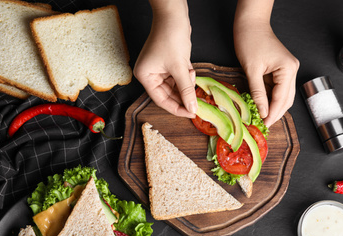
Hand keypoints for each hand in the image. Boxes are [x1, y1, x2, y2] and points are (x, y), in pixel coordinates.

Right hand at [134, 1, 196, 117]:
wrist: (174, 15)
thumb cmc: (170, 37)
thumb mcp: (180, 67)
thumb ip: (186, 90)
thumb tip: (192, 107)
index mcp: (145, 76)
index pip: (161, 100)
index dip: (177, 108)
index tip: (191, 113)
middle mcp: (150, 74)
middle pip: (169, 94)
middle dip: (184, 96)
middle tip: (198, 103)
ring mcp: (160, 69)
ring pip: (175, 86)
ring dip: (186, 85)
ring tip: (192, 77)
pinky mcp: (169, 64)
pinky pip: (179, 77)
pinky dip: (187, 78)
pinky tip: (192, 73)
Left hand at [233, 0, 298, 126]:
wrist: (250, 24)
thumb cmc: (250, 41)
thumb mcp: (252, 70)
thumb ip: (257, 93)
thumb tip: (262, 112)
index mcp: (288, 69)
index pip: (282, 98)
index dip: (273, 113)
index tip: (264, 125)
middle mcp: (292, 70)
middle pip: (286, 99)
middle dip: (274, 113)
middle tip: (263, 125)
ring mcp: (287, 70)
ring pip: (281, 96)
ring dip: (272, 107)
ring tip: (261, 118)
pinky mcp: (279, 70)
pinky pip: (275, 89)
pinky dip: (268, 98)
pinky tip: (260, 106)